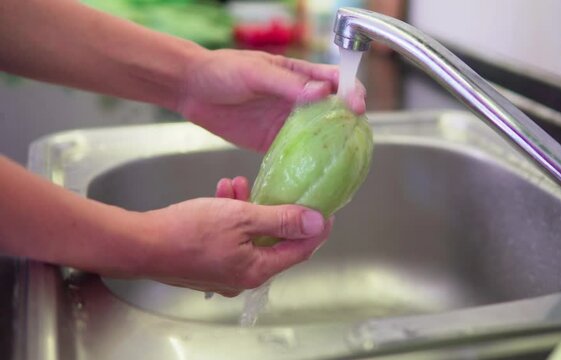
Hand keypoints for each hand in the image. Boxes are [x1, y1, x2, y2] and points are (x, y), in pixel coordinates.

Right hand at [141, 176, 331, 296]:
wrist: (139, 244)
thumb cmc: (188, 231)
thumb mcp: (241, 217)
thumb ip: (281, 219)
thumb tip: (316, 223)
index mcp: (257, 270)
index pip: (300, 250)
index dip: (315, 229)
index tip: (325, 210)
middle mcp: (243, 277)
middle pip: (273, 242)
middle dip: (273, 211)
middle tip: (275, 187)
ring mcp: (223, 273)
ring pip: (249, 236)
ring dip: (248, 208)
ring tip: (238, 185)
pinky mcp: (207, 264)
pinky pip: (229, 239)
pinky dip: (230, 217)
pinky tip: (222, 194)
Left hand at [178, 49, 365, 151]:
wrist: (191, 90)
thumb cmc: (222, 71)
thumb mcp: (255, 72)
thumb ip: (287, 83)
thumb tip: (321, 91)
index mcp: (300, 75)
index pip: (337, 81)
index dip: (352, 92)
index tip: (356, 106)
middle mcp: (299, 100)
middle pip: (335, 112)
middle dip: (349, 125)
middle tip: (355, 140)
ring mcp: (287, 123)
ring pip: (319, 137)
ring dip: (332, 148)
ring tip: (343, 163)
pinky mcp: (273, 143)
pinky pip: (296, 154)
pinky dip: (308, 164)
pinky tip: (315, 174)